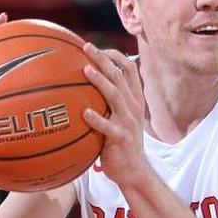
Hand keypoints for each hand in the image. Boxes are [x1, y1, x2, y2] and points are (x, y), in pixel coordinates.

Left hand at [81, 43, 151, 187]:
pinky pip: (108, 127)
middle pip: (120, 76)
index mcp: (134, 99)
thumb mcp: (119, 118)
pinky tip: (84, 113)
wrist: (133, 170)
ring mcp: (128, 122)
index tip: (98, 48)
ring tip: (86, 70)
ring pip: (115, 96)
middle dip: (104, 59)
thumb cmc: (119, 143)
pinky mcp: (121, 138)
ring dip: (101, 82)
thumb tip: (83, 87)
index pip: (130, 69)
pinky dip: (96, 119)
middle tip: (86, 47)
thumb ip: (108, 102)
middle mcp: (133, 107)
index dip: (115, 56)